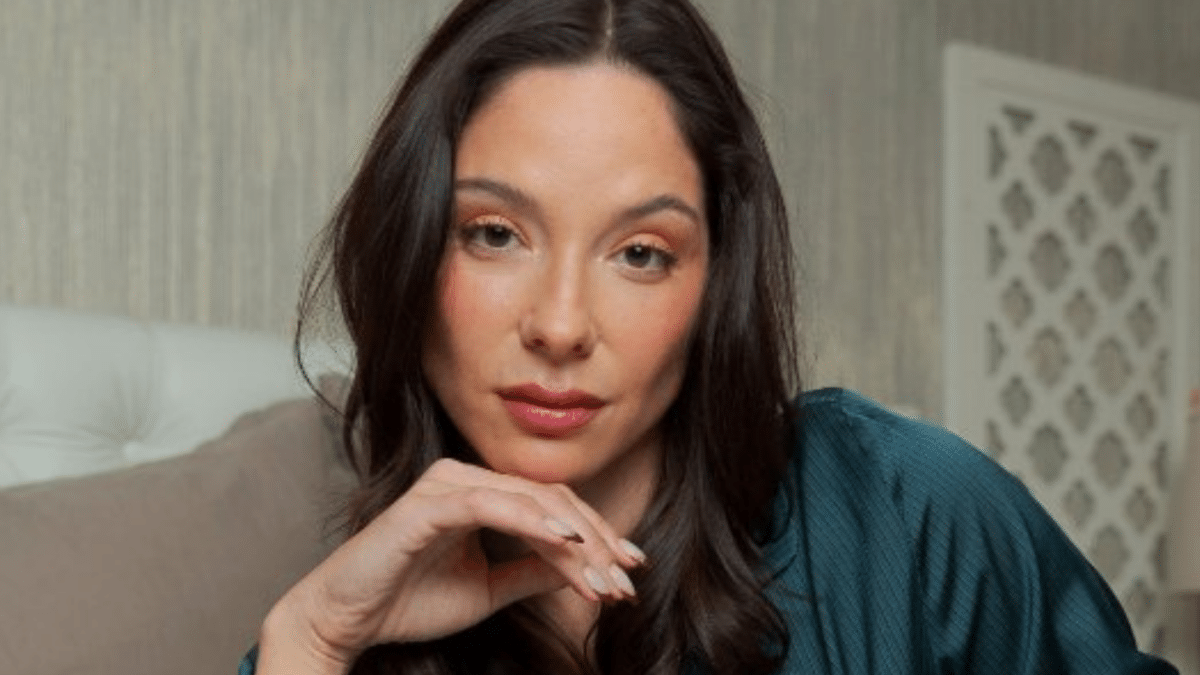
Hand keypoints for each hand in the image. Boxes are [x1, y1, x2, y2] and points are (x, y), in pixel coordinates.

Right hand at [257, 458, 646, 672]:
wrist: (346, 621)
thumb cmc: (408, 601)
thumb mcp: (489, 588)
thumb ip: (532, 570)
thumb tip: (584, 564)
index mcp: (479, 493)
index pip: (553, 506)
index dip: (598, 535)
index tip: (631, 570)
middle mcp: (464, 478)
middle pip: (551, 499)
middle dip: (597, 541)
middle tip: (626, 580)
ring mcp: (445, 486)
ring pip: (530, 501)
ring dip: (575, 539)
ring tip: (605, 575)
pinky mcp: (427, 504)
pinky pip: (489, 505)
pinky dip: (531, 521)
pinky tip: (566, 541)